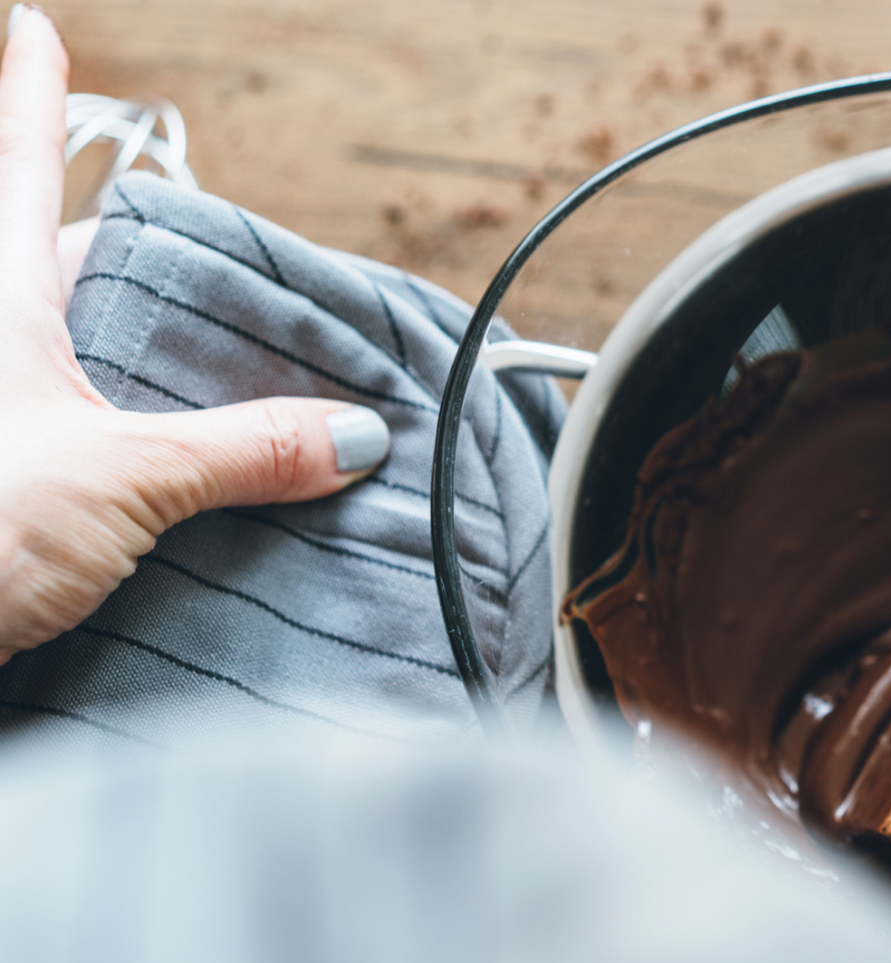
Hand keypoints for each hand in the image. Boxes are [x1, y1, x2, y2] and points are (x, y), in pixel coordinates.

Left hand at [0, 6, 388, 665]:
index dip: (32, 85)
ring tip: (179, 362)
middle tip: (165, 250)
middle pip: (39, 256)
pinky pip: (50, 418)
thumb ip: (240, 453)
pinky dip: (102, 422)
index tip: (33, 26)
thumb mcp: (118, 484)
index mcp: (0, 297)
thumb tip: (352, 436)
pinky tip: (146, 460)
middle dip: (96, 245)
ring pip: (45, 342)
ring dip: (104, 345)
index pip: (20, 156)